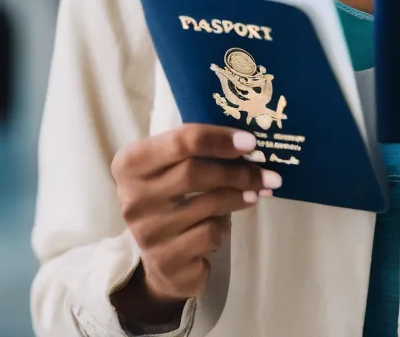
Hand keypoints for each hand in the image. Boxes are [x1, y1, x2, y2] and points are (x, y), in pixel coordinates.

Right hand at [109, 124, 281, 323]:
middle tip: (267, 172)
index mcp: (132, 163)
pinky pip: (209, 233)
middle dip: (237, 171)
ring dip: (240, 196)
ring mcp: (147, 231)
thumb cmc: (174, 199)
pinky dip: (224, 227)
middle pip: (194, 173)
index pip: (181, 140)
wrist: (162, 260)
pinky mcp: (166, 260)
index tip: (251, 141)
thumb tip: (250, 143)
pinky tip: (223, 226)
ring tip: (257, 192)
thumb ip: (200, 150)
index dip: (220, 139)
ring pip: (207, 204)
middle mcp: (132, 196)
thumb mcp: (176, 167)